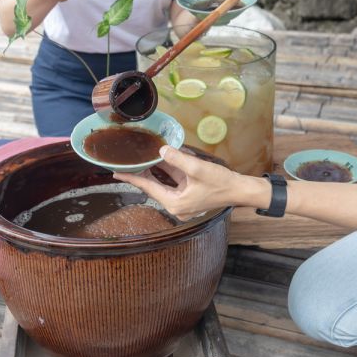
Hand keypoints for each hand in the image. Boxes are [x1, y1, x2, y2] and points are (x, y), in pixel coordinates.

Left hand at [113, 146, 264, 219]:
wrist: (240, 190)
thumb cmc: (221, 183)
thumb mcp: (197, 168)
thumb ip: (177, 159)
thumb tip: (161, 150)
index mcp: (175, 203)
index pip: (148, 187)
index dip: (131, 178)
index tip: (116, 173)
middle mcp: (176, 206)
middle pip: (154, 186)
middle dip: (142, 173)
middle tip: (126, 162)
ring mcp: (183, 202)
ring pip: (163, 184)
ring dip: (155, 171)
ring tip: (141, 159)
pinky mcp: (189, 196)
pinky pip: (174, 183)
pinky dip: (168, 172)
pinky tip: (162, 159)